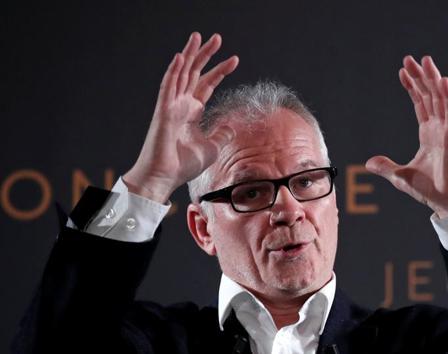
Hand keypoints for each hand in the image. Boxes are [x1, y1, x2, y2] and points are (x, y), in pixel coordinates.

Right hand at [123, 32, 238, 202]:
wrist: (164, 178)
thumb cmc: (183, 165)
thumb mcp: (212, 148)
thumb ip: (221, 134)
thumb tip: (231, 126)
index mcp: (191, 112)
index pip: (206, 85)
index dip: (220, 71)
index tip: (235, 59)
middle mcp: (181, 105)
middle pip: (194, 73)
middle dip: (206, 55)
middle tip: (217, 37)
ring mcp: (170, 106)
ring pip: (181, 74)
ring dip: (189, 55)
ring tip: (199, 37)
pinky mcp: (163, 112)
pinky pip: (167, 87)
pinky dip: (173, 72)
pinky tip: (180, 57)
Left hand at [366, 55, 447, 217]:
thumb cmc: (431, 190)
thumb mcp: (400, 176)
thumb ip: (386, 166)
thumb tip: (369, 163)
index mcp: (429, 135)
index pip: (420, 104)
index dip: (412, 87)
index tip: (403, 72)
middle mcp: (439, 129)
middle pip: (429, 96)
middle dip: (420, 77)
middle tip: (410, 59)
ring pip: (441, 98)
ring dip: (433, 79)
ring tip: (425, 61)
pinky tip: (442, 80)